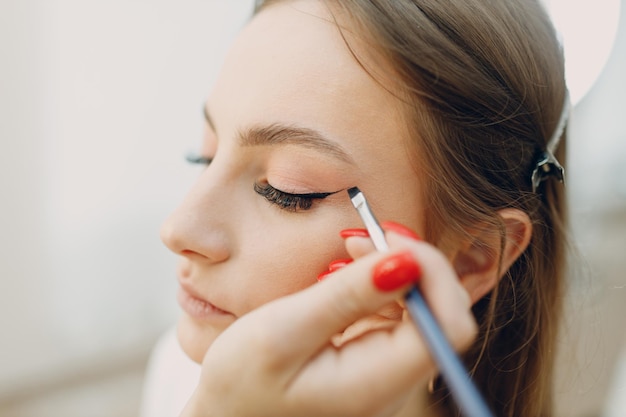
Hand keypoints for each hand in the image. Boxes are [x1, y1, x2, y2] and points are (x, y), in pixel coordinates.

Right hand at [181, 227, 476, 416]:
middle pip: (440, 314)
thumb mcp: (284, 331)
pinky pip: (395, 318)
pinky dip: (376, 287)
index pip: (450, 325)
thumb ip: (347, 296)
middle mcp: (394, 384)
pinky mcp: (372, 364)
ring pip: (419, 311)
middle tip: (360, 237)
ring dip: (391, 270)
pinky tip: (344, 276)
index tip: (389, 238)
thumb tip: (407, 262)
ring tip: (349, 249)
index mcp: (379, 383)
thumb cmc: (241, 384)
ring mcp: (385, 376)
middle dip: (409, 263)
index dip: (432, 272)